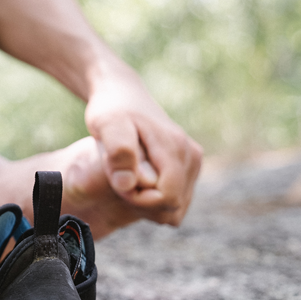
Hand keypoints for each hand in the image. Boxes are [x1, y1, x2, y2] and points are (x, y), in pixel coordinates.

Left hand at [84, 70, 202, 225]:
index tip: (118, 183)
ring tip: (126, 179)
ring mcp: (193, 160)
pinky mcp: (190, 165)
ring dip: (148, 203)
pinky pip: (176, 200)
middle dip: (143, 203)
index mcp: (175, 149)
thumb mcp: (107, 125)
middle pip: (173, 206)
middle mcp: (191, 155)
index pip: (166, 198)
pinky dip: (155, 199)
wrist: (122, 93)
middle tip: (119, 180)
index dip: (139, 200)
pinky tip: (136, 182)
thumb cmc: (111, 109)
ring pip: (176, 207)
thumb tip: (129, 184)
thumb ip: (118, 152)